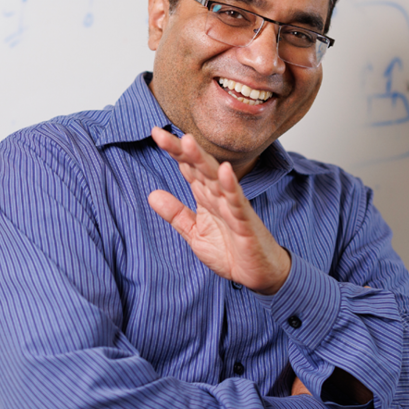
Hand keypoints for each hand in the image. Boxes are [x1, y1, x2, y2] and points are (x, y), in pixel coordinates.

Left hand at [147, 128, 290, 294]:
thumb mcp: (195, 233)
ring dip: (203, 160)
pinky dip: (231, 186)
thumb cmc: (230, 251)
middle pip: (199, 167)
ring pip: (216, 178)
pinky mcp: (246, 222)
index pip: (188, 168)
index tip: (156, 134)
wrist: (257, 274)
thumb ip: (176, 214)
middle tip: (160, 134)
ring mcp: (233, 207)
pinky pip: (238, 202)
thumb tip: (151, 194)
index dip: (174, 151)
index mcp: (206, 197)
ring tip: (188, 142)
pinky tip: (225, 171)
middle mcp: (219, 196)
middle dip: (181, 150)